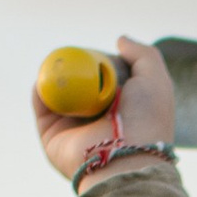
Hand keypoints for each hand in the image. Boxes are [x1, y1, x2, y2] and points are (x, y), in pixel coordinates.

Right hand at [31, 35, 176, 187]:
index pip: (105, 78)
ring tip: (58, 63)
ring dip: (54, 75)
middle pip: (79, 84)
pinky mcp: (52, 135)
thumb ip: (143, 55)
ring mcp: (73, 128)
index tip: (96, 54)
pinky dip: (40, 88)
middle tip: (73, 55)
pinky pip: (42, 105)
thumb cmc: (145, 119)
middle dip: (74, 66)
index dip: (100, 62)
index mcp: (121, 109)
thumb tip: (120, 40)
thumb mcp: (155, 79)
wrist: (125, 156)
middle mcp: (96, 120)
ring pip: (58, 92)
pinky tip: (46, 76)